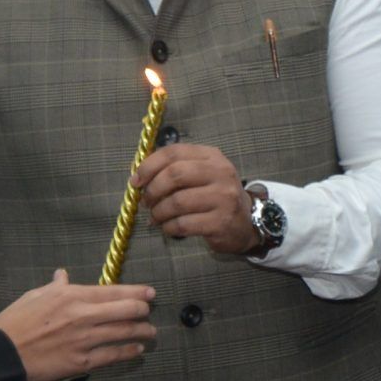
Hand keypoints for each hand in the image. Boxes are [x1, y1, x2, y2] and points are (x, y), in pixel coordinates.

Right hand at [0, 269, 156, 380]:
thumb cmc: (14, 323)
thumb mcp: (33, 297)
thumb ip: (55, 287)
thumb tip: (63, 275)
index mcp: (71, 296)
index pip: (113, 291)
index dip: (137, 292)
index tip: (150, 294)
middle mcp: (83, 316)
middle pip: (127, 310)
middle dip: (143, 310)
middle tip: (149, 312)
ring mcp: (84, 340)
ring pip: (125, 332)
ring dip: (143, 332)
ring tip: (150, 332)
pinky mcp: (82, 362)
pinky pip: (114, 355)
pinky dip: (130, 351)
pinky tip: (137, 350)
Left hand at [134, 144, 256, 254]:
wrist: (244, 223)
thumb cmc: (214, 197)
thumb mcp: (201, 175)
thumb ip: (174, 170)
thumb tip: (138, 179)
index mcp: (212, 157)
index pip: (174, 152)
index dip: (149, 166)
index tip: (136, 181)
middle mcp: (221, 173)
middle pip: (175, 174)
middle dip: (153, 190)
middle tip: (147, 202)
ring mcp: (223, 197)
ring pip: (176, 202)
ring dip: (158, 212)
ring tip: (156, 217)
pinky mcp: (221, 221)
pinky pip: (183, 224)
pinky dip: (168, 228)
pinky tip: (169, 228)